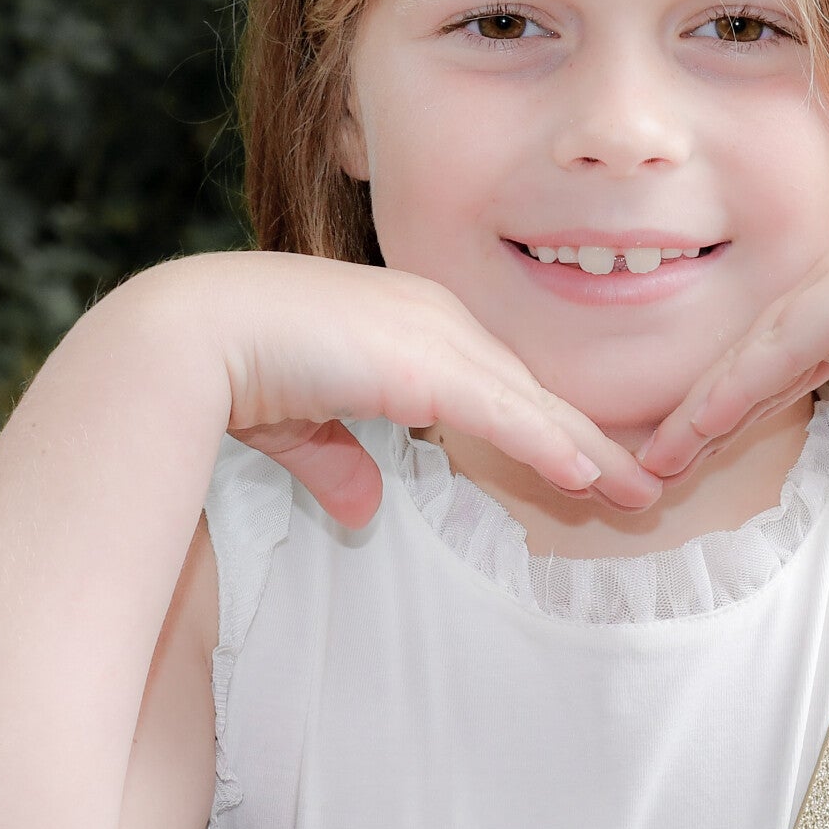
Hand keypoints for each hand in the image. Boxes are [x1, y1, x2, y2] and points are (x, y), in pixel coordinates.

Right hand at [140, 250, 662, 528]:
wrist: (192, 334)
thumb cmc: (235, 369)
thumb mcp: (300, 426)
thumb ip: (339, 460)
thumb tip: (360, 509)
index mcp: (409, 324)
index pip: (496, 383)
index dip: (541, 427)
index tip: (582, 466)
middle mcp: (434, 318)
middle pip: (529, 391)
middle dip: (584, 440)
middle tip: (636, 484)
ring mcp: (433, 334)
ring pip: (531, 404)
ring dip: (588, 453)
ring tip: (637, 494)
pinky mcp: (425, 363)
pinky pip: (506, 413)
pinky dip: (550, 445)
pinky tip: (588, 476)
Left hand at [636, 218, 828, 553]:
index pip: (783, 358)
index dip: (737, 406)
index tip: (694, 453)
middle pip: (755, 353)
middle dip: (703, 410)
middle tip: (653, 462)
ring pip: (753, 351)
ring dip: (702, 407)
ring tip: (656, 459)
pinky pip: (776, 350)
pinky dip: (734, 391)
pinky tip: (697, 429)